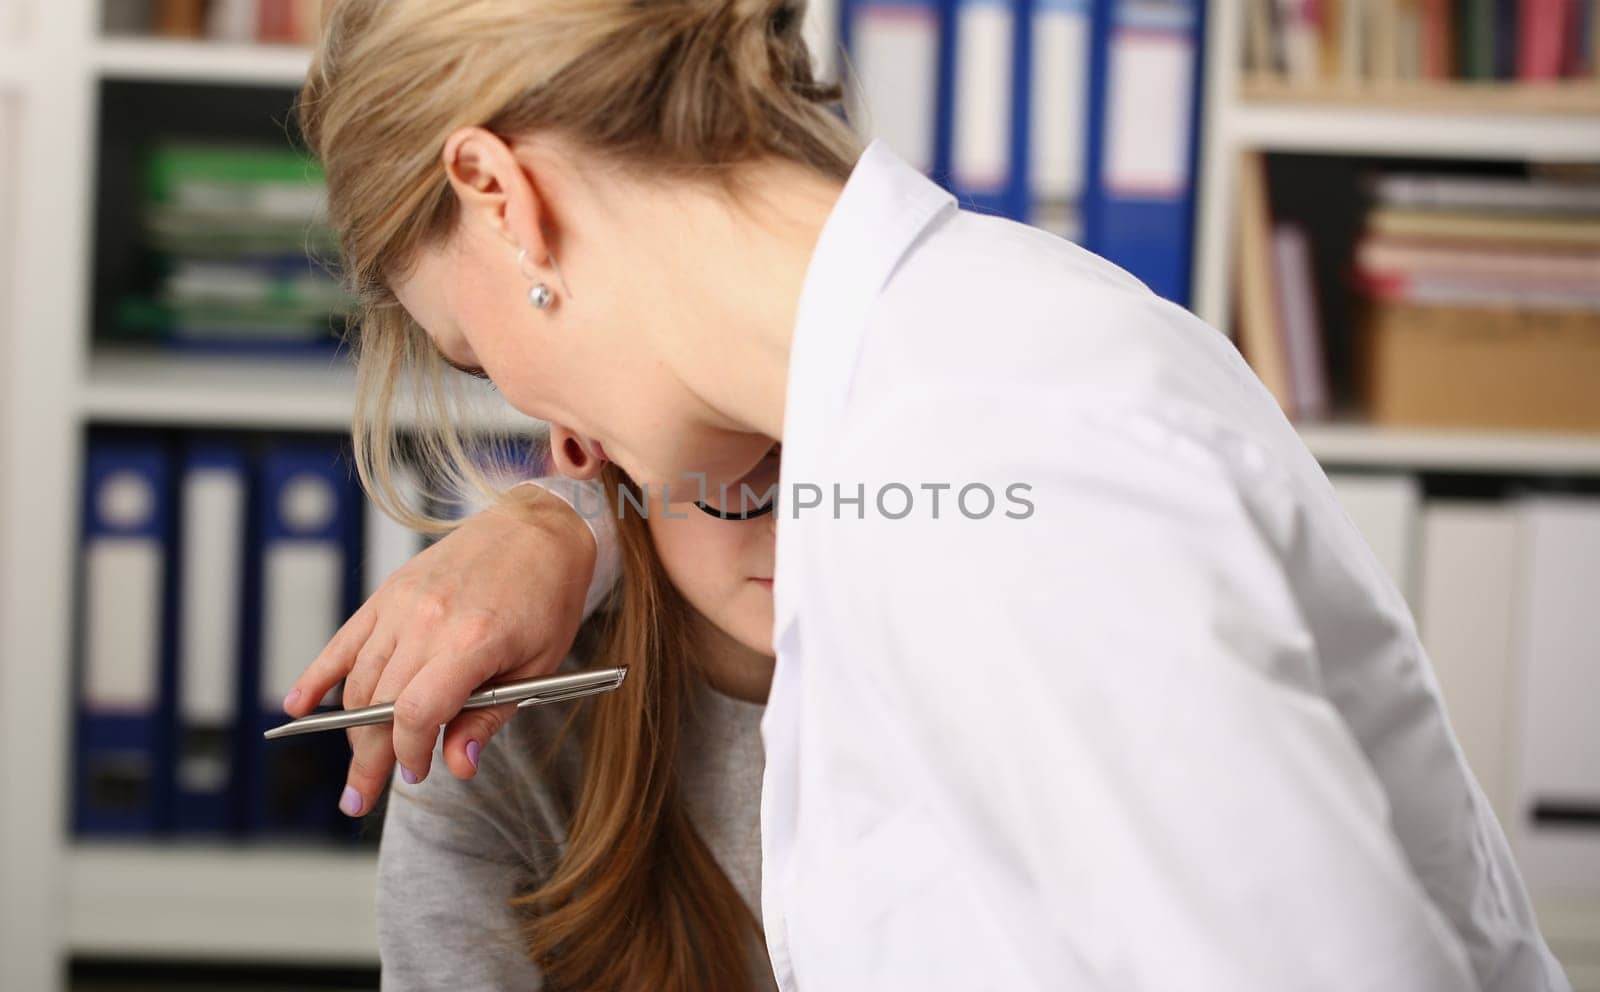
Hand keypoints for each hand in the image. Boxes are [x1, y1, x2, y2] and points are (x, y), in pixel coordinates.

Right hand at [282, 485, 598, 816]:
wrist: (538, 529)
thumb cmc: (546, 596)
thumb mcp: (538, 666)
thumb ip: (490, 717)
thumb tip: (457, 764)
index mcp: (473, 640)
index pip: (417, 713)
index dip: (410, 752)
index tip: (416, 773)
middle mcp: (429, 620)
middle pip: (381, 705)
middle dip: (370, 759)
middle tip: (362, 796)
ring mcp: (402, 604)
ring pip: (360, 680)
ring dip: (353, 729)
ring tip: (359, 763)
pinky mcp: (388, 593)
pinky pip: (344, 640)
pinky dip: (317, 675)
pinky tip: (299, 706)